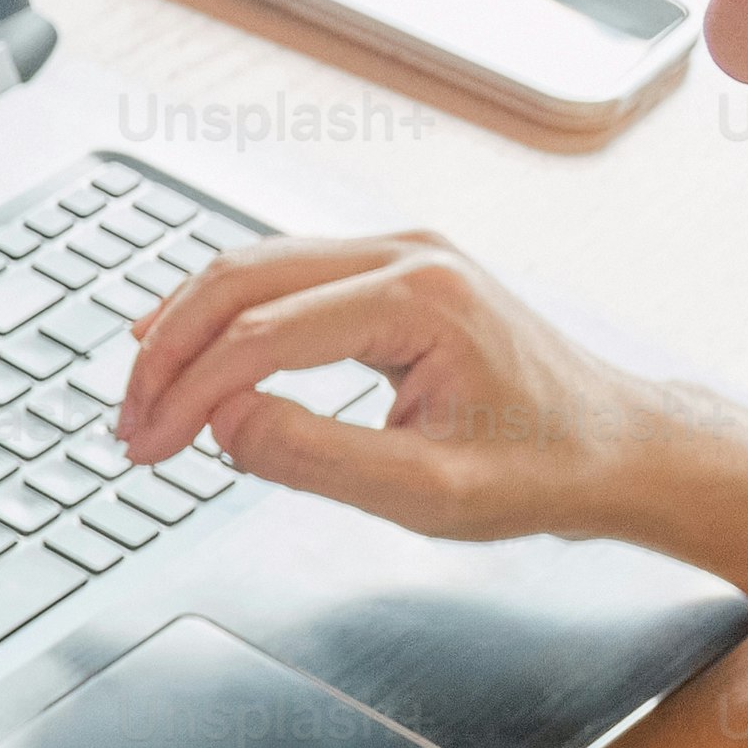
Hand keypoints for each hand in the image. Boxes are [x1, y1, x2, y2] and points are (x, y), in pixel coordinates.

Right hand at [110, 229, 684, 543]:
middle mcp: (405, 254)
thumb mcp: (430, 494)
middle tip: (128, 422)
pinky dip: (223, 319)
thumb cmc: (547, 468)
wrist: (619, 446)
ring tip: (144, 397)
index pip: (261, 334)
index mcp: (420, 296)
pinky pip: (280, 277)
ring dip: (185, 330)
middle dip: (167, 353)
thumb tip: (223, 422)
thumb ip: (315, 457)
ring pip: (250, 267)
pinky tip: (189, 355)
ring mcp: (398, 254)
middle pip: (239, 277)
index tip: (147, 448)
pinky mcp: (390, 272)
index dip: (188, 394)